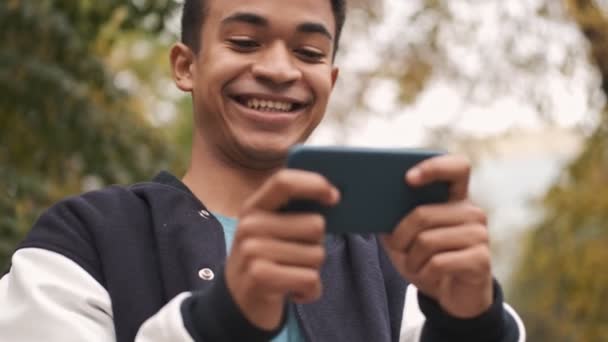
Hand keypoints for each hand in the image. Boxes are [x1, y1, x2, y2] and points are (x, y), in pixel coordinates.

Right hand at [225, 170, 339, 329]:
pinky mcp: (260, 276)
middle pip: (315, 225)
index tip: (334, 197)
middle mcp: (250, 225)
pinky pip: (311, 279)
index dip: (314, 184)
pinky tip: (293, 291)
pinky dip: (310, 290)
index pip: (284, 182)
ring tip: (291, 274)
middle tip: (296, 257)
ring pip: (317, 255)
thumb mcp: (271, 230)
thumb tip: (334, 197)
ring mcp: (252, 250)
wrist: (238, 302)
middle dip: (316, 245)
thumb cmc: (267, 260)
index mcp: (254, 207)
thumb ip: (294, 213)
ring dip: (312, 270)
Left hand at [381, 155, 492, 317]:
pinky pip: (438, 262)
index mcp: (455, 198)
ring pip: (427, 241)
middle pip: (423, 214)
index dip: (433, 167)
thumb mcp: (406, 237)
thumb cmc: (427, 259)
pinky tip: (429, 276)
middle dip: (400, 236)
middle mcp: (472, 211)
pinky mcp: (481, 259)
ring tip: (415, 265)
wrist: (454, 296)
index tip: (408, 178)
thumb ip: (394, 218)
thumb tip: (370, 203)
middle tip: (398, 248)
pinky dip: (424, 274)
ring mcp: (479, 234)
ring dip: (411, 260)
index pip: (457, 167)